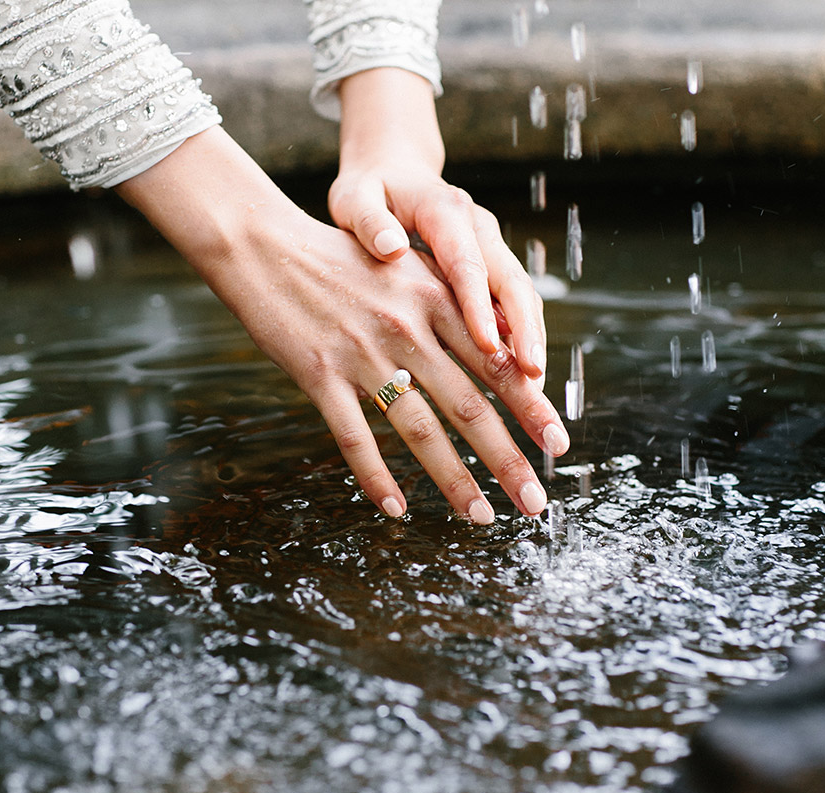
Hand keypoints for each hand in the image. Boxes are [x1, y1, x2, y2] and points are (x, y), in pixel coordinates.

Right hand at [116, 127, 569, 520]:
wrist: (264, 244)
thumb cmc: (340, 259)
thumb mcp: (406, 270)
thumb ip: (451, 309)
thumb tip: (502, 355)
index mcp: (435, 298)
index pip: (497, 363)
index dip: (531, 407)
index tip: (559, 444)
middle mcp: (406, 327)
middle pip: (469, 407)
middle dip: (508, 461)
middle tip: (535, 502)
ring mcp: (361, 353)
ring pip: (420, 431)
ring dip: (455, 480)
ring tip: (481, 516)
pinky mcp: (319, 375)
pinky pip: (355, 437)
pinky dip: (377, 477)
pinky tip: (396, 509)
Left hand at [332, 68, 547, 383]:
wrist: (393, 170)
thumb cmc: (367, 189)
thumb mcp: (354, 198)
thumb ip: (368, 221)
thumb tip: (390, 247)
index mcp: (445, 211)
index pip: (468, 264)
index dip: (479, 307)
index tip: (487, 346)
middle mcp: (477, 227)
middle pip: (512, 281)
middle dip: (526, 329)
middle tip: (531, 375)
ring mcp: (489, 245)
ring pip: (520, 294)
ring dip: (530, 338)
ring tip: (533, 385)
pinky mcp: (490, 264)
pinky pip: (511, 302)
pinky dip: (518, 336)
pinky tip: (517, 376)